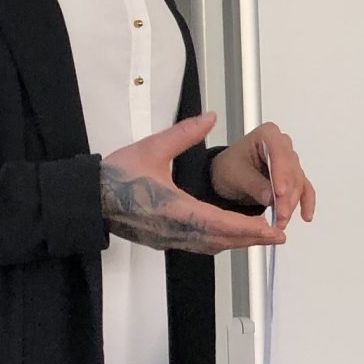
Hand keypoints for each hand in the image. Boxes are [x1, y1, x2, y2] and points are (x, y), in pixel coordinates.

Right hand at [102, 114, 286, 254]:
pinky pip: (197, 246)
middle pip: (218, 240)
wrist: (86, 198)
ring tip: (261, 236)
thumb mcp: (151, 147)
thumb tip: (211, 117)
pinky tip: (230, 235)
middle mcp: (172, 229)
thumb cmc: (114, 174)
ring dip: (236, 243)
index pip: (216, 222)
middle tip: (277, 236)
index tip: (269, 229)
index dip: (245, 228)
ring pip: (209, 246)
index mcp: (172, 208)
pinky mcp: (162, 240)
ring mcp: (166, 238)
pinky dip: (219, 242)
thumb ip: (185, 133)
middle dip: (250, 239)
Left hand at [211, 120, 317, 223]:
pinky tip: (305, 214)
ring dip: (291, 204)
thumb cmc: (229, 168)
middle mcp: (282, 145)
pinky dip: (305, 202)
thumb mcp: (236, 175)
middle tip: (280, 214)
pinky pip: (303, 189)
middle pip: (291, 170)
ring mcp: (289, 161)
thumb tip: (271, 198)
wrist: (226, 176)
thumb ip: (255, 185)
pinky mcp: (292, 176)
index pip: (279, 153)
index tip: (280, 193)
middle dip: (286, 195)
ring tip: (282, 220)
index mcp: (267, 135)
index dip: (281, 174)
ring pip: (298, 182)